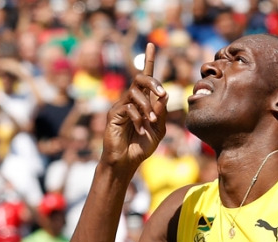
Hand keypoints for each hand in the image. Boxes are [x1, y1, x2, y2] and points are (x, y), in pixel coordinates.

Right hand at [102, 43, 167, 170]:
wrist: (127, 161)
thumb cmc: (142, 145)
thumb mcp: (158, 129)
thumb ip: (161, 112)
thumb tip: (163, 94)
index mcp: (144, 102)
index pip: (146, 77)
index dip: (149, 60)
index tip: (152, 44)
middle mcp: (132, 100)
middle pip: (140, 79)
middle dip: (152, 82)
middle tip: (162, 93)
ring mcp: (121, 106)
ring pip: (135, 94)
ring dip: (147, 107)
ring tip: (150, 123)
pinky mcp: (114, 114)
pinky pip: (128, 108)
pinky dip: (137, 118)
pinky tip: (139, 129)